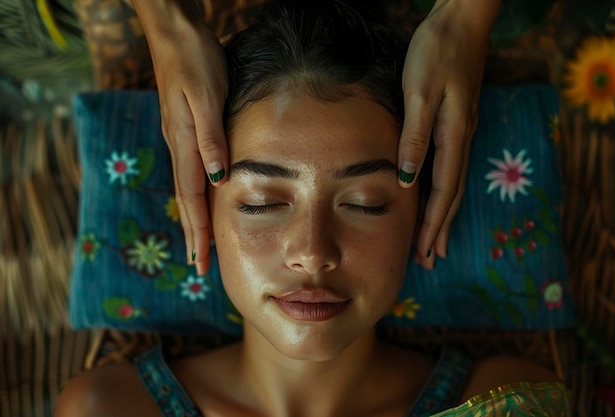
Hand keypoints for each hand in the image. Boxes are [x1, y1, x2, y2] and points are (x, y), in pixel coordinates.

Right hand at [133, 1, 228, 275]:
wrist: (175, 31)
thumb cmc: (194, 60)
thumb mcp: (206, 96)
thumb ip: (211, 138)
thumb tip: (219, 180)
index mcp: (184, 142)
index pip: (191, 199)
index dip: (197, 232)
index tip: (199, 262)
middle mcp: (179, 145)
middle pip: (186, 200)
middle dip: (192, 234)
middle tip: (197, 266)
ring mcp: (179, 137)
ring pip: (187, 188)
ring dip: (193, 218)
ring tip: (198, 243)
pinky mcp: (184, 128)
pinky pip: (190, 171)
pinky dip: (196, 194)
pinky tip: (201, 198)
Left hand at [398, 0, 500, 268]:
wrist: (461, 22)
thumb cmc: (438, 52)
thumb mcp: (421, 92)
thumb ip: (416, 136)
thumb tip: (408, 179)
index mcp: (452, 136)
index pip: (443, 192)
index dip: (432, 224)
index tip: (423, 252)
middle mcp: (460, 139)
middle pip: (451, 195)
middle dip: (439, 229)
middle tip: (430, 260)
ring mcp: (459, 132)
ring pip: (451, 184)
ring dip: (442, 215)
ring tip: (434, 242)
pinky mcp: (454, 123)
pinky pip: (448, 168)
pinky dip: (440, 192)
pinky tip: (434, 198)